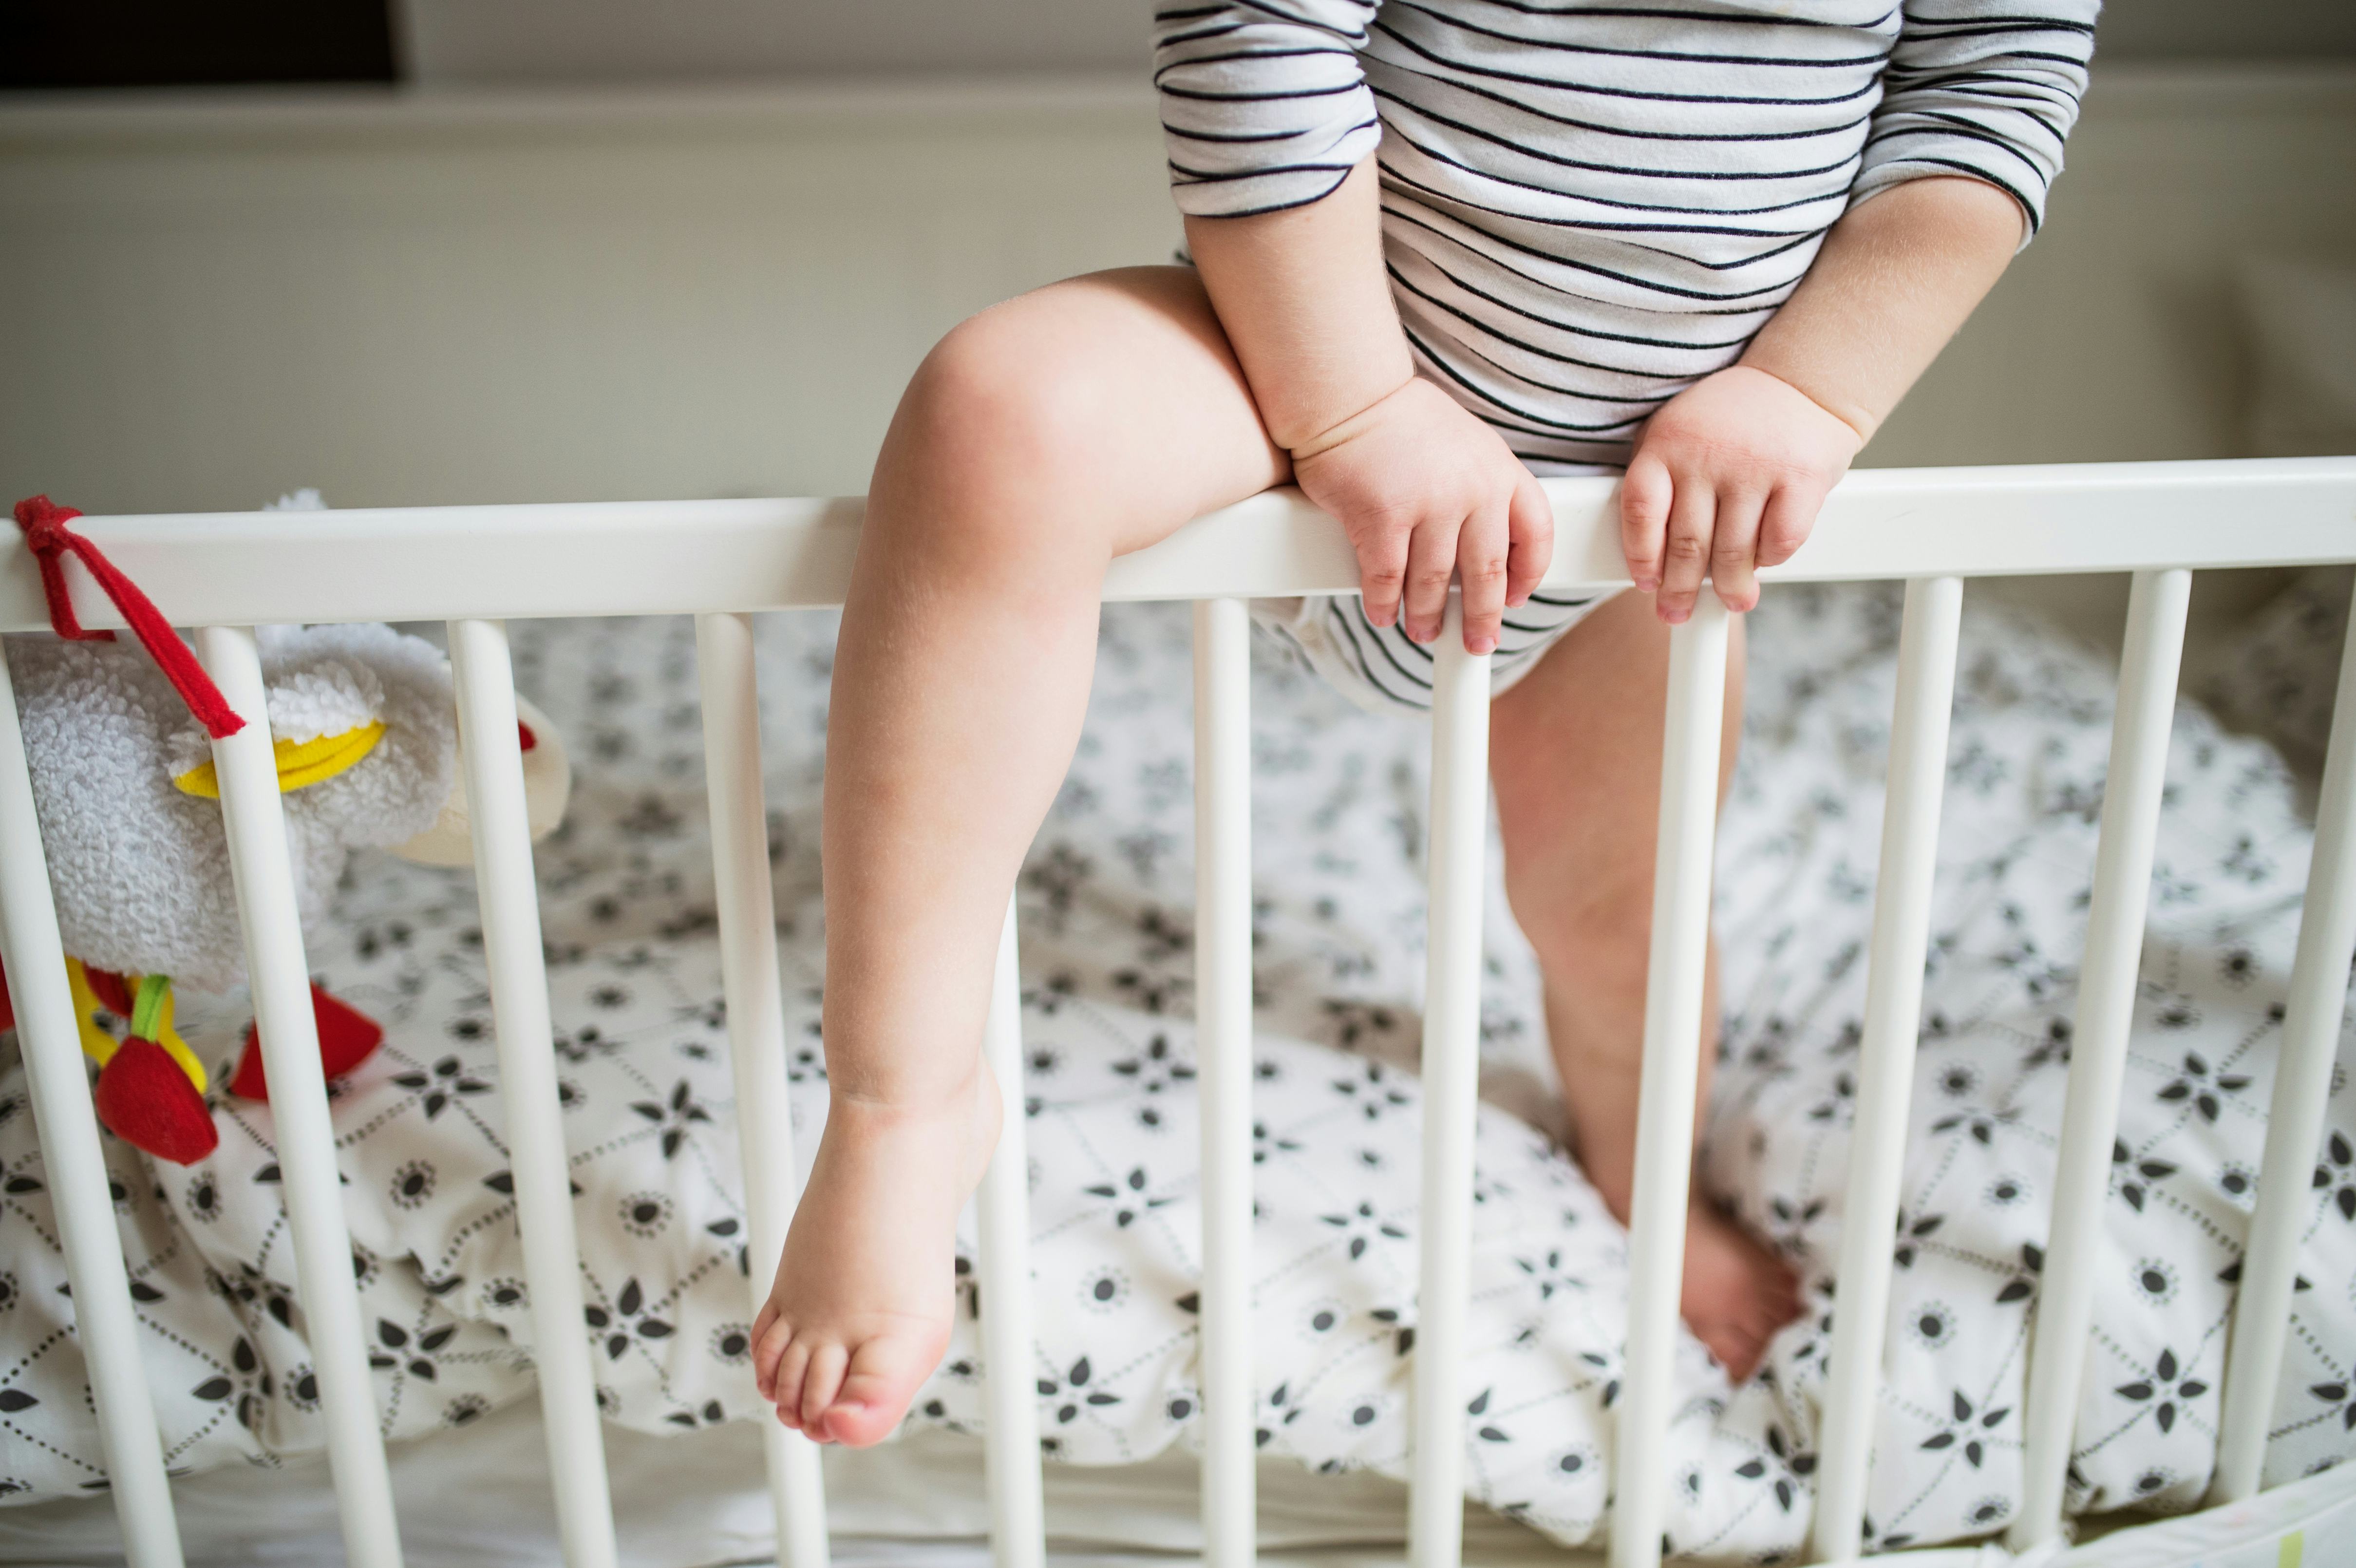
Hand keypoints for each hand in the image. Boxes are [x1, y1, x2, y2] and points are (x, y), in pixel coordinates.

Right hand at [1291, 377, 1551, 653]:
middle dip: (1482, 618)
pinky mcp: (1382, 517)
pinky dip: (1383, 603)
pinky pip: (1386, 578)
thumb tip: (1479, 551)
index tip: (1517, 599)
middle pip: (1488, 573)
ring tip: (1422, 631)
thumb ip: (1482, 489)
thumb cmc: (1402, 421)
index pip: (1536, 534)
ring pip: (1434, 583)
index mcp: (1500, 471)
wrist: (1351, 393)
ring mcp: (1429, 504)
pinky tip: (1382, 612)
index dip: (1530, 574)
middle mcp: (1473, 490)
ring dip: (1427, 616)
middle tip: (1477, 643)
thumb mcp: (1466, 446)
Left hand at [1620, 365, 1863, 623]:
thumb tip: (1652, 560)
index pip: (1641, 512)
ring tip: (1730, 601)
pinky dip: (1769, 560)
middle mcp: (1707, 454)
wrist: (1801, 384)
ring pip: (1733, 552)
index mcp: (1667, 443)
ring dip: (1729, 588)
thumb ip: (1661, 485)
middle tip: (1677, 612)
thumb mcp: (1678, 435)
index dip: (1641, 557)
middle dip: (1680, 590)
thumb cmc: (1729, 421)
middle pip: (1686, 543)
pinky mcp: (1801, 479)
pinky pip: (1778, 543)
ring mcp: (1755, 467)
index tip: (1646, 584)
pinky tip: (1763, 561)